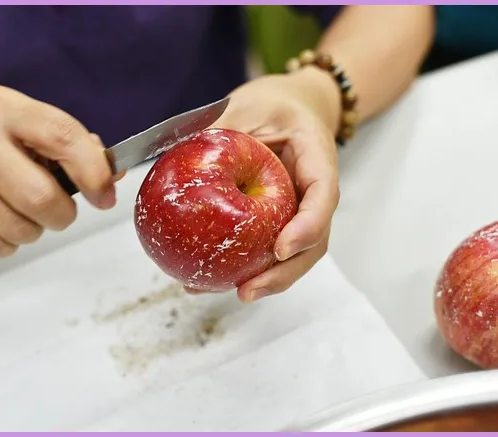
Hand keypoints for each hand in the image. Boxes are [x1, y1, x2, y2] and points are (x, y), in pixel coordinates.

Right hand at [0, 85, 123, 256]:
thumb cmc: (0, 150)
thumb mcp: (35, 134)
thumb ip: (78, 149)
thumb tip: (112, 175)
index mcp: (5, 108)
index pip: (63, 137)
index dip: (93, 173)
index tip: (105, 196)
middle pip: (40, 196)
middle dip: (62, 214)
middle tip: (58, 210)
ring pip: (20, 228)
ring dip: (34, 229)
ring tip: (21, 210)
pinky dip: (7, 242)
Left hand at [213, 68, 341, 301]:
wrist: (292, 106)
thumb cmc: (275, 102)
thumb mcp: (248, 104)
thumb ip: (221, 128)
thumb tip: (175, 155)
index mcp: (317, 159)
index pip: (322, 196)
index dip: (307, 228)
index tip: (280, 249)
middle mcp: (313, 193)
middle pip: (312, 242)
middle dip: (283, 273)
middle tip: (248, 291)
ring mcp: (299, 210)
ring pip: (293, 255)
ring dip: (266, 280)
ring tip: (229, 294)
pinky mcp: (280, 219)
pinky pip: (268, 246)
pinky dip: (247, 267)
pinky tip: (211, 280)